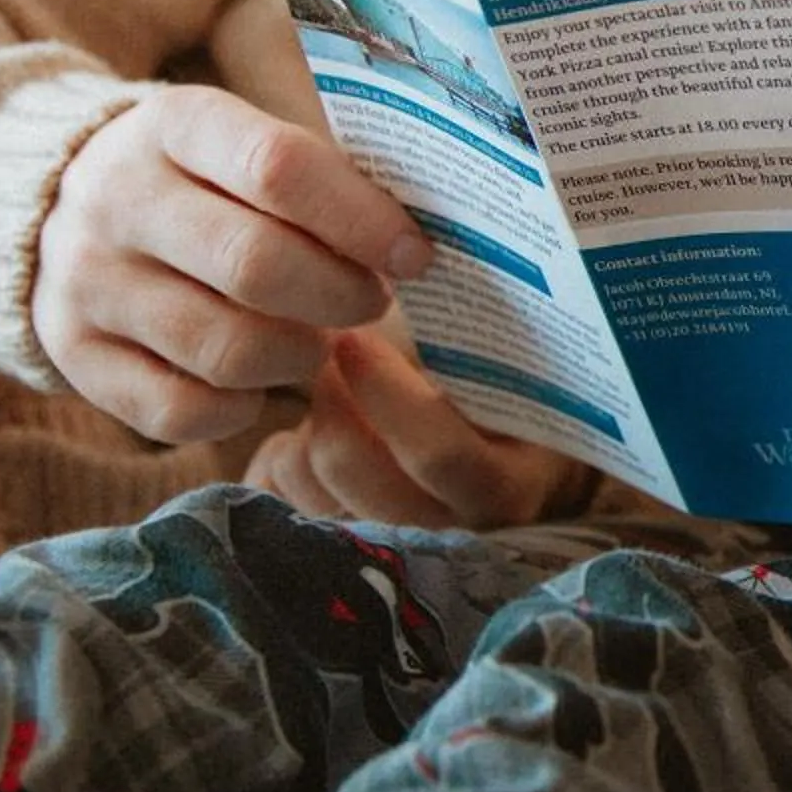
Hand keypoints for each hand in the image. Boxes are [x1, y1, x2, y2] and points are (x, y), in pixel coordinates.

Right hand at [32, 85, 430, 442]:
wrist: (53, 205)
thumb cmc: (199, 179)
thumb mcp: (243, 142)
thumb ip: (320, 180)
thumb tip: (414, 244)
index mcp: (174, 125)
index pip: (279, 170)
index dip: (362, 221)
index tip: (414, 255)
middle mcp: (117, 199)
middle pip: (256, 266)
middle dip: (341, 297)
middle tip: (371, 302)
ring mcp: (85, 281)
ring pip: (226, 349)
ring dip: (299, 356)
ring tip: (317, 341)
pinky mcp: (73, 354)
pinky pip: (180, 410)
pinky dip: (240, 407)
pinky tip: (260, 382)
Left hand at [244, 327, 588, 528]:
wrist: (498, 448)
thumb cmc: (496, 383)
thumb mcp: (502, 365)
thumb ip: (477, 336)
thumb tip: (410, 243)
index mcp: (509, 480)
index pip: (443, 455)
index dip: (390, 398)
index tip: (353, 338)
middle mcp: (457, 527)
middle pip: (373, 487)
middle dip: (334, 416)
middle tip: (328, 358)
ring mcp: (401, 545)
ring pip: (325, 503)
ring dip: (307, 437)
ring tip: (324, 388)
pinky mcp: (349, 547)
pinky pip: (293, 510)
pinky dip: (283, 463)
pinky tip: (301, 431)